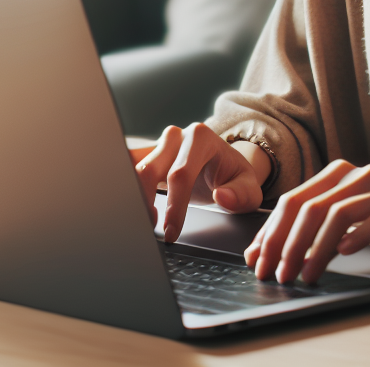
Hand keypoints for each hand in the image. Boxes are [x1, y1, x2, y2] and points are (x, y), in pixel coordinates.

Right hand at [130, 123, 263, 241]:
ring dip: (130, 195)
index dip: (174, 206)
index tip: (172, 232)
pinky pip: (124, 167)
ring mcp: (157, 144)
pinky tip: (126, 208)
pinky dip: (121, 187)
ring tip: (138, 221)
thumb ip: (240, 194)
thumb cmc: (233, 177)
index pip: (180, 174)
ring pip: (131, 167)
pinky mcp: (144, 154)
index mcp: (201, 138)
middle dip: (145, 201)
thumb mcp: (248, 186)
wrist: (222, 164)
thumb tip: (221, 196)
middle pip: (149, 169)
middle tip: (150, 229)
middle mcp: (176, 136)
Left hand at [244, 160, 369, 284]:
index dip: (270, 231)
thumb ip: (322, 226)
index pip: (294, 200)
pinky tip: (343, 255)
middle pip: (308, 206)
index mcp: (342, 174)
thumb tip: (275, 250)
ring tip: (303, 276)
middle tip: (274, 274)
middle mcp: (359, 175)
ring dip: (312, 248)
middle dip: (284, 243)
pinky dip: (355, 237)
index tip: (257, 260)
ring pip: (335, 213)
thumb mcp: (358, 218)